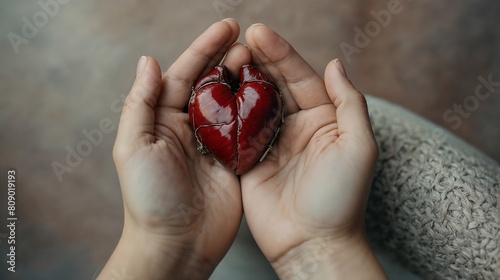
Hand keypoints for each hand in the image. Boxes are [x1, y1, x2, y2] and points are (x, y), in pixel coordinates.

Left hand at [99, 19, 250, 279]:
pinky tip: (271, 92)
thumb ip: (140, 104)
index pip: (184, 74)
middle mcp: (191, 127)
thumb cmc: (149, 199)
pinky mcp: (236, 161)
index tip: (226, 28)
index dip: (204, 49)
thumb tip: (148, 61)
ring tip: (260, 57)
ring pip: (232, 102)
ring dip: (245, 79)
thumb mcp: (133, 147)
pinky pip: (249, 130)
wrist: (176, 243)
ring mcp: (216, 143)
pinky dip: (259, 110)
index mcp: (164, 120)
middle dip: (228, 58)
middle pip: (211, 83)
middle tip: (249, 38)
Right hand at [241, 24, 385, 278]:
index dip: (282, 54)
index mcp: (324, 119)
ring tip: (227, 57)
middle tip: (239, 38)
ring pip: (254, 103)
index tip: (259, 33)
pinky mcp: (249, 161)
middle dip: (259, 60)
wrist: (312, 242)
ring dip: (241, 80)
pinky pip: (236, 130)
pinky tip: (215, 90)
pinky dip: (226, 110)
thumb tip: (334, 62)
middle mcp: (296, 127)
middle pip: (275, 85)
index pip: (301, 77)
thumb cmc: (341, 197)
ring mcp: (270, 143)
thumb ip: (349, 102)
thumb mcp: (359, 146)